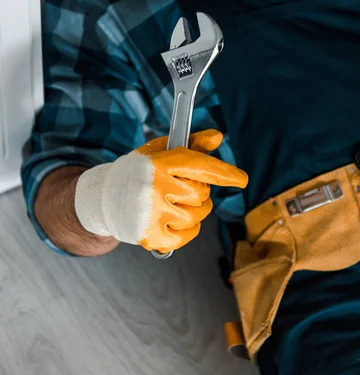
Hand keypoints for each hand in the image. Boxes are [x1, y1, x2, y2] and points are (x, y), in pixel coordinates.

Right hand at [74, 130, 247, 252]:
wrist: (104, 198)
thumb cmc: (137, 172)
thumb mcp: (160, 152)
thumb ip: (191, 144)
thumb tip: (217, 137)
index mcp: (158, 163)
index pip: (200, 166)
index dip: (225, 173)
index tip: (241, 179)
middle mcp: (155, 188)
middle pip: (202, 193)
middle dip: (197, 191)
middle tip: (176, 188)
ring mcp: (153, 214)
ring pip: (199, 215)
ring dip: (193, 210)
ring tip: (171, 203)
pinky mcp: (151, 237)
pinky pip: (190, 234)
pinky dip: (188, 229)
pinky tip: (172, 219)